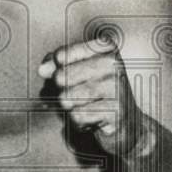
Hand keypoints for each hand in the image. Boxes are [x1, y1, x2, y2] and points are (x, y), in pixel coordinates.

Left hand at [39, 37, 150, 157]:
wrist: (128, 123)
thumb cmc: (97, 94)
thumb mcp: (77, 73)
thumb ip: (56, 65)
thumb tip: (43, 69)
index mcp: (105, 48)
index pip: (60, 56)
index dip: (57, 72)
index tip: (73, 79)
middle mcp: (113, 63)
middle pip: (60, 78)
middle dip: (63, 92)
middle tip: (81, 96)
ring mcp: (117, 87)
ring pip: (66, 98)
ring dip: (71, 108)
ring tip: (89, 107)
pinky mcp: (116, 111)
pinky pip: (76, 116)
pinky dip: (79, 122)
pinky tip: (94, 119)